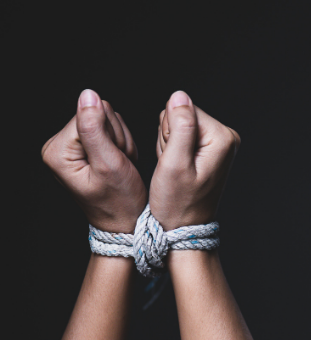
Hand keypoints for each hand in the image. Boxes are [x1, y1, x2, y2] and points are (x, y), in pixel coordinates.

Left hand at [41, 89, 146, 232]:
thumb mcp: (109, 163)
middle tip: (118, 164)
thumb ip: (95, 129)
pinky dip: (121, 144)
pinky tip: (120, 162)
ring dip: (120, 141)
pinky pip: (110, 127)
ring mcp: (72, 147)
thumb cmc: (119, 200)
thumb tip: (88, 95)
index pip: (88, 114)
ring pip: (106, 119)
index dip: (110, 134)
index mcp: (57, 151)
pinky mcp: (86, 147)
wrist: (126, 220)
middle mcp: (59, 146)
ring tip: (119, 165)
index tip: (114, 159)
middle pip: (96, 114)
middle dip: (115, 137)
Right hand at [149, 91, 239, 229]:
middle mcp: (227, 137)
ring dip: (171, 145)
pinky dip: (175, 150)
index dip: (168, 131)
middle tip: (174, 166)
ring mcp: (220, 143)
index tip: (173, 157)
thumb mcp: (174, 164)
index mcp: (222, 138)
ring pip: (180, 124)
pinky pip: (184, 135)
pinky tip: (179, 168)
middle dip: (170, 138)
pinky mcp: (211, 149)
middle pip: (184, 114)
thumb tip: (179, 95)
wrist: (184, 228)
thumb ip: (179, 127)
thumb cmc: (178, 203)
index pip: (184, 108)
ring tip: (176, 169)